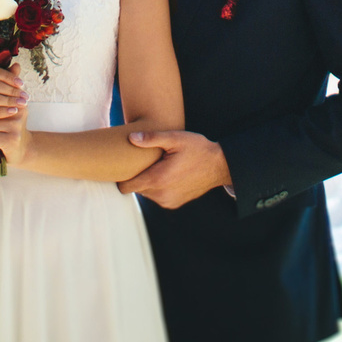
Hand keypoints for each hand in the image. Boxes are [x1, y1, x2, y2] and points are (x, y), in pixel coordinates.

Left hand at [117, 131, 232, 206]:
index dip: (122, 176)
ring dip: (148, 181)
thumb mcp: (175, 138)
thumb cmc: (197, 149)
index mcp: (158, 179)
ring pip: (146, 193)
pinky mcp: (174, 203)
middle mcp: (161, 194)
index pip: (126, 187)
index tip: (124, 165)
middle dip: (137, 176)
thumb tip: (131, 138)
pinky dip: (158, 187)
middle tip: (144, 161)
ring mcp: (168, 201)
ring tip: (158, 165)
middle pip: (135, 188)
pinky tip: (166, 173)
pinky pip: (157, 196)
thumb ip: (152, 138)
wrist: (219, 165)